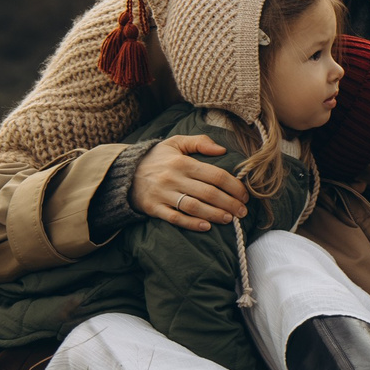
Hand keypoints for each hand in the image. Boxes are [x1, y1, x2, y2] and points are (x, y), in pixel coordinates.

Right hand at [132, 135, 248, 231]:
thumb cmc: (156, 158)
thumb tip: (222, 149)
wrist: (124, 173)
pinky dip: (192, 224)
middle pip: (208, 193)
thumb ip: (199, 142)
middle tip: (243, 211)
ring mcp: (163, 194)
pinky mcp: (154, 208)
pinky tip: (207, 227)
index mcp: (182, 161)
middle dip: (230, 203)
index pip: (215, 175)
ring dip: (215, 215)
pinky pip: (175, 218)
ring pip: (194, 207)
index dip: (234, 186)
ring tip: (230, 219)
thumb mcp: (175, 143)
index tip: (245, 195)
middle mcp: (173, 178)